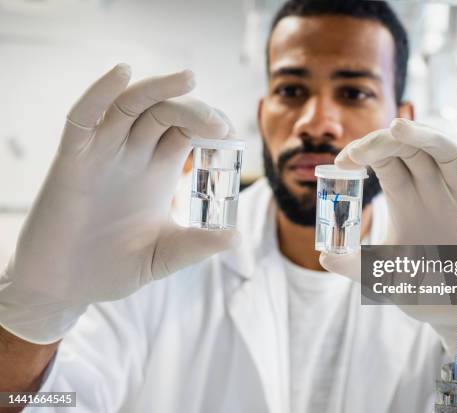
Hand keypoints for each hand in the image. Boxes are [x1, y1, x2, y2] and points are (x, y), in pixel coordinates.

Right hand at [0, 65, 238, 343]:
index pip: (186, 130)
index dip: (208, 122)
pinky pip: (83, 118)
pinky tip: (122, 73)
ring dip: (158, 88)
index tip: (229, 132)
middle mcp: (132, 156)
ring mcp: (102, 154)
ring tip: (189, 79)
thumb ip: (196, 246)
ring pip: (130, 106)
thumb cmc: (112, 270)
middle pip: (164, 113)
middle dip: (193, 109)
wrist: (64, 288)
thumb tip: (235, 238)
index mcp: (158, 171)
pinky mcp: (72, 160)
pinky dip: (100, 92)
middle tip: (219, 125)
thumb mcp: (163, 257)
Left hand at [320, 118, 456, 363]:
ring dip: (424, 134)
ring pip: (443, 149)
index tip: (341, 162)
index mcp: (405, 196)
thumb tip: (324, 256)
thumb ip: (353, 264)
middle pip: (409, 147)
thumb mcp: (379, 275)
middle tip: (358, 152)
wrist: (455, 312)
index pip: (384, 158)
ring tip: (399, 129)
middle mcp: (431, 187)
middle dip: (383, 141)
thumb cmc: (420, 288)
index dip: (363, 151)